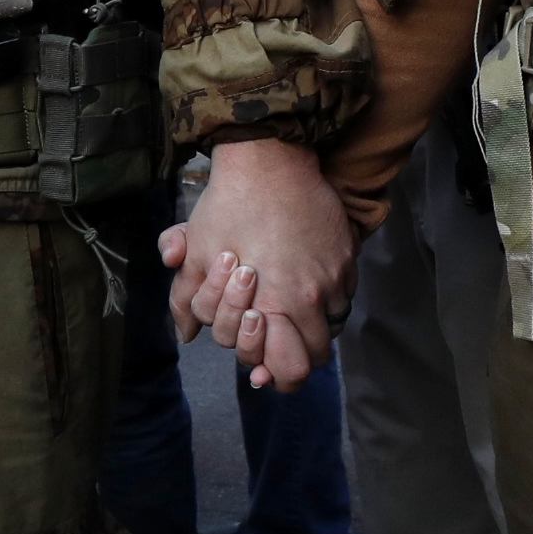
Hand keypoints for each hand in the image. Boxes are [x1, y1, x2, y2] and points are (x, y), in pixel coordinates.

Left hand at [159, 137, 354, 392]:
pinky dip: (327, 298)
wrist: (270, 158)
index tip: (263, 370)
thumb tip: (185, 334)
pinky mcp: (347, 255)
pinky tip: (305, 281)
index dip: (275, 375)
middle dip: (293, 355)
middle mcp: (311, 298)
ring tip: (289, 310)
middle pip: (315, 356)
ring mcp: (334, 277)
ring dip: (311, 326)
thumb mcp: (198, 252)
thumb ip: (189, 300)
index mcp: (274, 305)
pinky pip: (343, 294)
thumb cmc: (229, 205)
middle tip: (274, 339)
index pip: (289, 369)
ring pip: (331, 325)